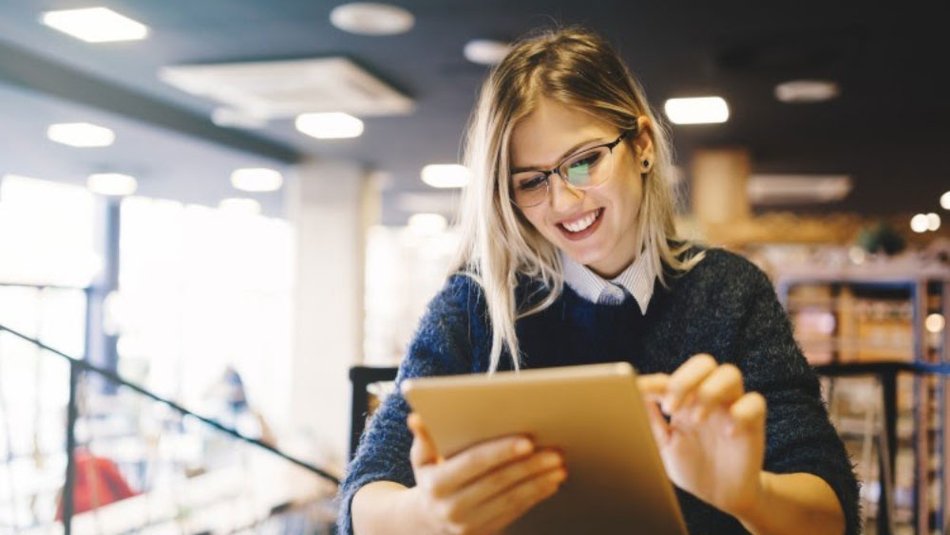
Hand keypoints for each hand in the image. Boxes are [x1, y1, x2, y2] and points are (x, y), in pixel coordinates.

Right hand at [405, 413, 566, 534]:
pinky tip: (551, 481)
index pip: (474, 463)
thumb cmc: (432, 477)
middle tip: (554, 451)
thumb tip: (416, 418)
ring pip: (512, 498)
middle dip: (529, 465)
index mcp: (437, 484)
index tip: (527, 441)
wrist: (430, 520)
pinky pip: (517, 511)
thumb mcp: (421, 458)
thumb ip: (424, 437)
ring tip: (559, 464)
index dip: (501, 451)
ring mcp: (470, 525)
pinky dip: (537, 495)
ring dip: (539, 481)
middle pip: (499, 481)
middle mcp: (452, 508)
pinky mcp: (487, 532)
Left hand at [638, 354, 766, 516]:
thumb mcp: (664, 446)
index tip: (639, 391)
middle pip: (703, 363)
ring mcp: (732, 407)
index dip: (654, 382)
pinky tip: (728, 433)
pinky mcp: (753, 422)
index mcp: (684, 399)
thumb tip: (631, 396)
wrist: (721, 495)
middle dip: (685, 380)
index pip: (670, 379)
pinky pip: (755, 402)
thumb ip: (650, 422)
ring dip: (710, 392)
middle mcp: (708, 397)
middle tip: (671, 408)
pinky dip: (741, 413)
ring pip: (730, 373)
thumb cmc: (691, 466)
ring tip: (697, 419)